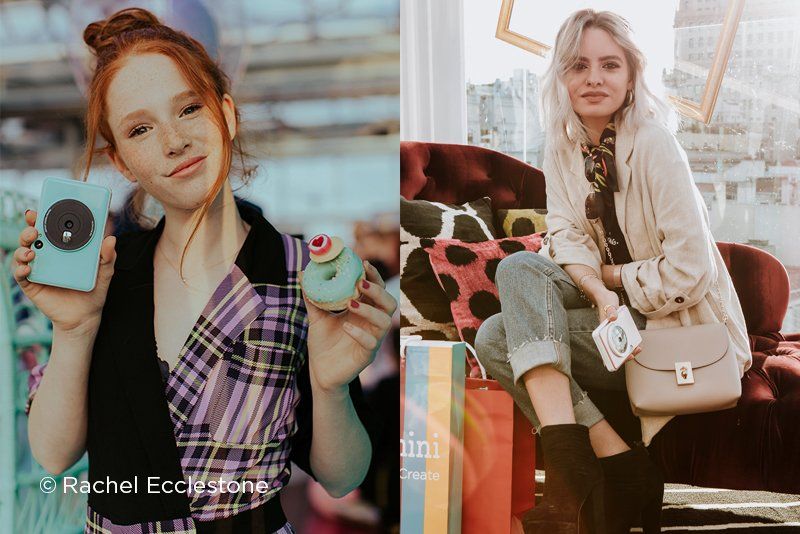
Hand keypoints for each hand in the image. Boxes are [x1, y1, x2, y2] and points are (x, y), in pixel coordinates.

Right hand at [12, 209, 116, 333]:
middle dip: (30, 227)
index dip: (44, 217)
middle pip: (33, 236)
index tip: (42, 208)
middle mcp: (47, 255)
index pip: (51, 228)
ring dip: (23, 247)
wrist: (85, 316)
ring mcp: (38, 268)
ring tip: (32, 249)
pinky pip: (21, 274)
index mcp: (63, 248)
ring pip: (22, 252)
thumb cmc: (93, 289)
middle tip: (34, 226)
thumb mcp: (104, 272)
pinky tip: (28, 266)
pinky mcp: (31, 284)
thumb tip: (111, 239)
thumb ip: (108, 256)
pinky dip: (20, 268)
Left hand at [303, 260, 396, 392]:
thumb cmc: (323, 343)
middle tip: (360, 283)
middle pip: (389, 303)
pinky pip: (370, 343)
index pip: (377, 290)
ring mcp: (372, 340)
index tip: (363, 263)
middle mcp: (372, 324)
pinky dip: (359, 333)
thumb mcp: (316, 317)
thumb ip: (312, 297)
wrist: (320, 372)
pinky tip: (345, 327)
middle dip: (378, 291)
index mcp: (364, 311)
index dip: (374, 276)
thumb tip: (302, 273)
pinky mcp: (367, 355)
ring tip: (351, 304)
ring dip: (369, 310)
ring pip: (384, 322)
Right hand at [594, 289, 641, 356]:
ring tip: (637, 349)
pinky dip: (628, 341)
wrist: (605, 295)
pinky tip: (636, 341)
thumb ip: (610, 311)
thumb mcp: (608, 304)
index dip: (610, 355)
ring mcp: (612, 330)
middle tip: (632, 355)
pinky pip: (623, 337)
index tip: (617, 359)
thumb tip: (613, 318)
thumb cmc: (605, 300)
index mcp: (601, 330)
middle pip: (613, 348)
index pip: (604, 346)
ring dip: (627, 349)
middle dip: (622, 354)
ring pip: (618, 344)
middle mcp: (606, 332)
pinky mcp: (617, 327)